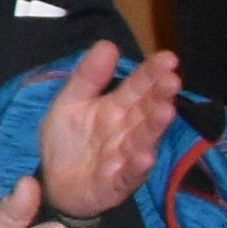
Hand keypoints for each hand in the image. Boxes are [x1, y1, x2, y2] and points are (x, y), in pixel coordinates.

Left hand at [36, 39, 182, 219]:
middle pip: (147, 110)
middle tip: (173, 80)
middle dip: (161, 96)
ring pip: (144, 140)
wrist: (54, 183)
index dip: (153, 72)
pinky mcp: (116, 182)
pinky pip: (129, 174)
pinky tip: (145, 157)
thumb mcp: (70, 102)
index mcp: (118, 107)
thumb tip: (108, 44)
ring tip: (166, 111)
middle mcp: (128, 130)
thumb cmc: (68, 141)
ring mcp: (126, 156)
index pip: (139, 86)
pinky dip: (137, 167)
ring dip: (155, 127)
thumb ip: (88, 76)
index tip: (168, 57)